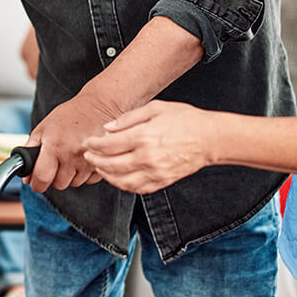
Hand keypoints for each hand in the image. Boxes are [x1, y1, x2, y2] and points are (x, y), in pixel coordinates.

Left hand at [26, 92, 118, 191]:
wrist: (97, 106)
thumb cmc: (69, 115)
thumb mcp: (43, 128)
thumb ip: (30, 151)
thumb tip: (26, 177)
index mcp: (54, 145)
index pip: (42, 178)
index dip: (37, 184)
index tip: (37, 182)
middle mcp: (72, 155)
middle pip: (59, 184)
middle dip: (54, 177)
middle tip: (56, 162)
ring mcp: (88, 160)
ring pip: (74, 183)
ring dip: (70, 175)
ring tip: (71, 156)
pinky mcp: (101, 162)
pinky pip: (89, 180)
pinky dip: (84, 174)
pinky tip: (82, 158)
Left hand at [82, 101, 213, 193]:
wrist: (210, 139)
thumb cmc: (185, 120)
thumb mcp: (156, 108)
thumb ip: (129, 118)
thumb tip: (108, 128)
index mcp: (144, 136)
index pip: (109, 145)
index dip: (94, 144)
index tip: (87, 142)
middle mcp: (147, 157)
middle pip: (111, 164)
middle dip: (95, 160)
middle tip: (87, 155)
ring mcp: (155, 172)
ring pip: (121, 181)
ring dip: (105, 175)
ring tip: (98, 167)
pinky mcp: (162, 182)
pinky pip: (136, 188)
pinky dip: (122, 185)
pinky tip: (117, 178)